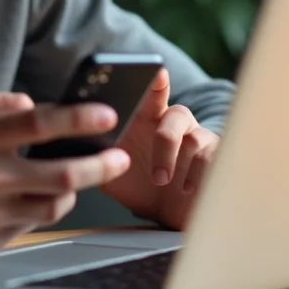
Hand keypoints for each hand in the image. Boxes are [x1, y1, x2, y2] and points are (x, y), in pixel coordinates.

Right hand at [0, 87, 130, 257]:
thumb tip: (38, 105)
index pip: (42, 123)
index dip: (81, 118)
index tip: (109, 114)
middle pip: (62, 174)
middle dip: (100, 165)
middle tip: (120, 157)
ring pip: (54, 204)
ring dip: (75, 190)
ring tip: (80, 176)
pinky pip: (31, 224)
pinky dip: (42, 208)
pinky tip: (42, 196)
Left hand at [100, 69, 219, 229]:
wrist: (167, 217)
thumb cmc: (140, 188)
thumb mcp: (111, 173)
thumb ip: (96, 156)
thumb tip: (72, 144)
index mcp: (148, 119)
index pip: (151, 92)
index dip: (153, 80)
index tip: (154, 72)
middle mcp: (174, 124)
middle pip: (175, 108)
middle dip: (163, 103)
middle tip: (154, 96)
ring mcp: (197, 139)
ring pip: (189, 134)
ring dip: (169, 156)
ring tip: (159, 179)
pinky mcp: (216, 158)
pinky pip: (209, 156)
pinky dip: (195, 173)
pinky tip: (184, 187)